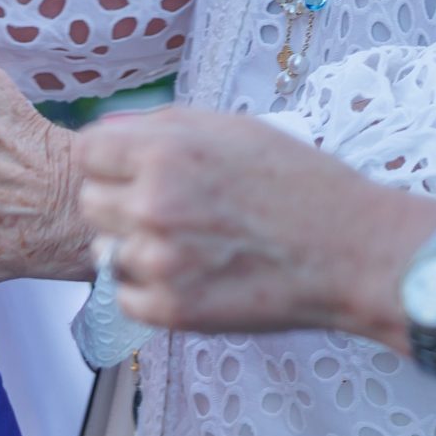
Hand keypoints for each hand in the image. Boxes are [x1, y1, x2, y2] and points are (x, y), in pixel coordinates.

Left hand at [74, 106, 435, 339]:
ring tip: (187, 245)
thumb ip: (163, 126)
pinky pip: (123, 296)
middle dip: (120, 201)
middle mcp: (152, 203)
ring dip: (135, 247)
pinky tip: (189, 274)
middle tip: (168, 209)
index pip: (86, 152)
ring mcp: (158, 261)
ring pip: (105, 251)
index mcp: (166, 151)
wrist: (349, 251)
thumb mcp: (234, 128)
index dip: (110, 160)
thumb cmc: (301, 184)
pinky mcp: (169, 310)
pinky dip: (147, 288)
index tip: (130, 170)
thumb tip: (108, 133)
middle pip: (89, 201)